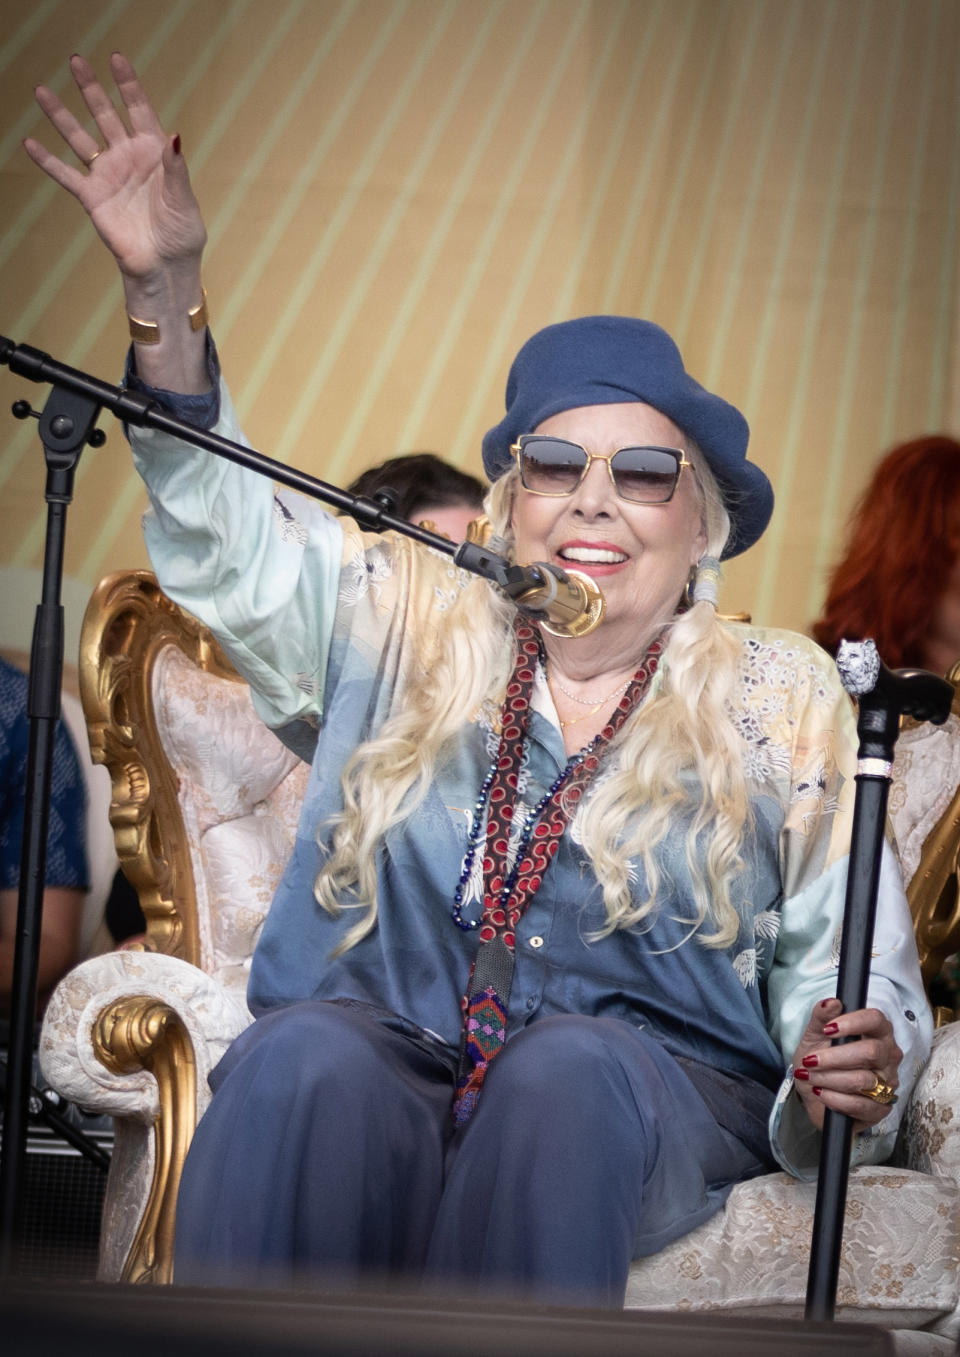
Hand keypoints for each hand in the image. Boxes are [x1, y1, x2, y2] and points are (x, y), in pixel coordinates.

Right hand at [23, 53, 205, 282]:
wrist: (165, 266)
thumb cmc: (182, 233)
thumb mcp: (184, 199)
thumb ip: (176, 167)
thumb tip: (174, 136)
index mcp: (153, 152)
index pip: (139, 110)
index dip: (128, 85)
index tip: (116, 58)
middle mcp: (127, 157)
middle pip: (105, 115)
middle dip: (91, 89)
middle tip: (75, 61)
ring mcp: (108, 175)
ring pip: (79, 138)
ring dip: (61, 115)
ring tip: (42, 91)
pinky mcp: (92, 197)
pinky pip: (66, 175)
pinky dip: (47, 161)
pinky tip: (29, 142)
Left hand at [791, 997, 902, 1133]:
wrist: (813, 1092)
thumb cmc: (818, 1058)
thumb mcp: (814, 1035)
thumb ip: (821, 1017)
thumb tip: (831, 1003)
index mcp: (876, 1032)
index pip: (875, 1019)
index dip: (852, 1023)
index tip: (828, 1029)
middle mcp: (888, 1056)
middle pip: (870, 1052)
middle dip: (834, 1057)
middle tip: (810, 1060)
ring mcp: (888, 1083)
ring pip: (863, 1080)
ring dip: (829, 1079)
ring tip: (810, 1077)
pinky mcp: (881, 1109)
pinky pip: (862, 1105)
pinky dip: (835, 1099)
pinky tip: (821, 1093)